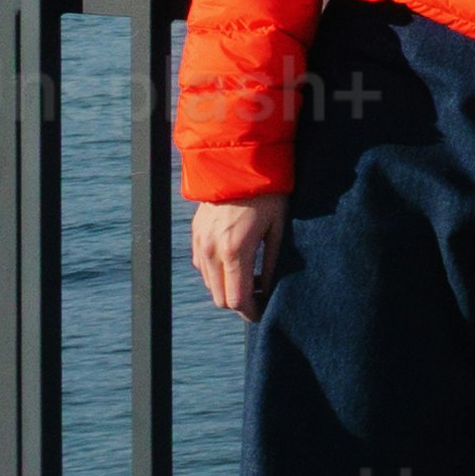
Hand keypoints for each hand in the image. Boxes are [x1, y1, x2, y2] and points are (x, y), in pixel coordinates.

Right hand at [186, 195, 280, 318]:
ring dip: (228, 288)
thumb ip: (273, 262)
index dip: (252, 312)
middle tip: (262, 296)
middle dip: (241, 304)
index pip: (237, 300)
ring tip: (254, 277)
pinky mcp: (196, 234)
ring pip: (210, 284)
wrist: (239, 162)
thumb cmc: (267, 194)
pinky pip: (203, 267)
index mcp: (235, 251)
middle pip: (220, 298)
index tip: (265, 313)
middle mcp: (212, 250)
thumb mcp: (278, 228)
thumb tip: (271, 289)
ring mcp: (200, 242)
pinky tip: (237, 262)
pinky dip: (217, 273)